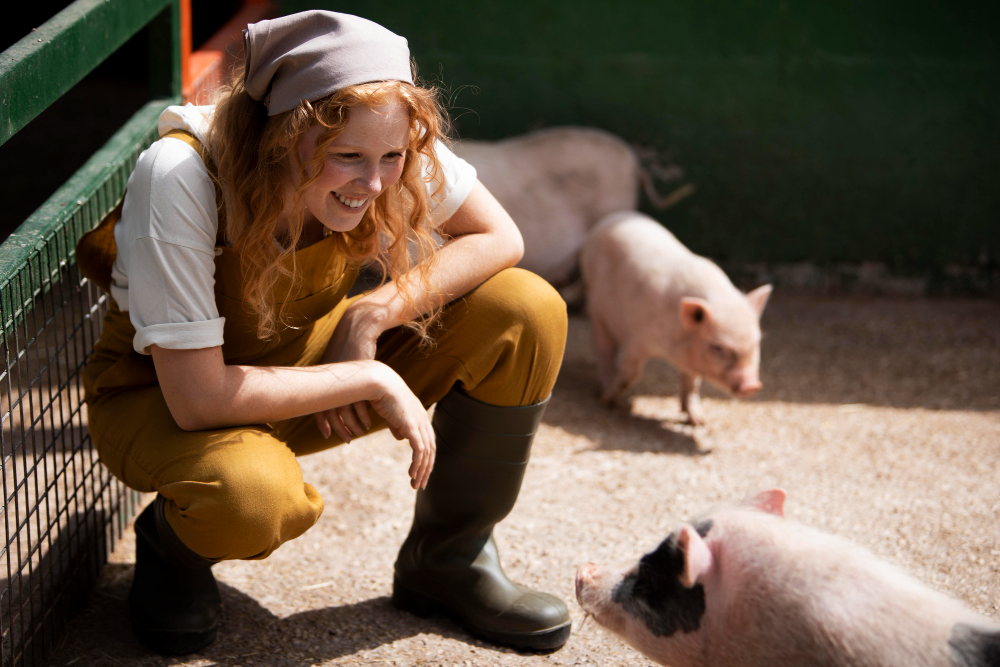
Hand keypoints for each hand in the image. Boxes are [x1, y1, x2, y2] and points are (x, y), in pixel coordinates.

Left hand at [314, 302, 383, 443]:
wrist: (358, 329)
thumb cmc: (351, 348)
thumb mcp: (342, 366)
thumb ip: (338, 382)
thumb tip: (335, 396)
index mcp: (324, 379)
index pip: (319, 406)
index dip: (322, 422)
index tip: (326, 435)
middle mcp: (332, 381)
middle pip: (331, 411)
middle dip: (338, 428)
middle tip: (347, 440)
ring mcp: (345, 379)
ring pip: (346, 409)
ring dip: (352, 424)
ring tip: (360, 433)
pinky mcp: (358, 378)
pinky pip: (360, 402)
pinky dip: (363, 415)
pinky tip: (368, 423)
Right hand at [368, 369, 435, 489]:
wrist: (380, 382)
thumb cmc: (383, 395)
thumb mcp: (392, 413)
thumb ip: (398, 425)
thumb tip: (401, 438)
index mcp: (420, 417)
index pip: (429, 442)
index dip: (426, 458)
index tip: (421, 472)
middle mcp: (423, 420)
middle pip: (431, 450)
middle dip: (426, 469)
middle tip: (421, 485)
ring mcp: (419, 423)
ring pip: (426, 453)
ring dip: (421, 471)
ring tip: (415, 484)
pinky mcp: (412, 426)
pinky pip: (418, 450)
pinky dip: (417, 464)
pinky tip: (412, 475)